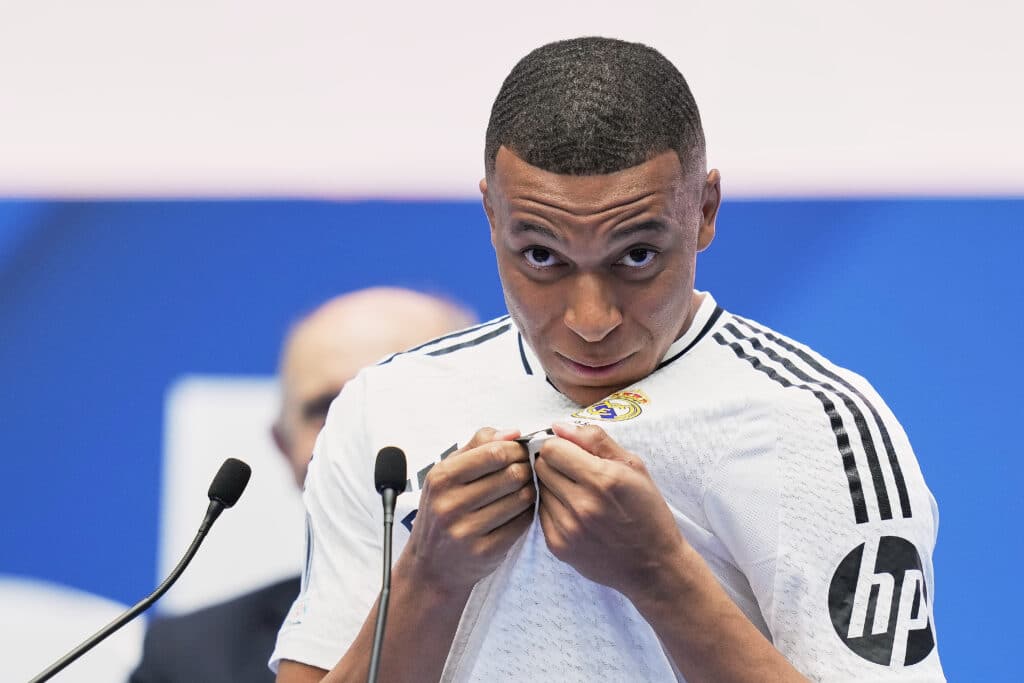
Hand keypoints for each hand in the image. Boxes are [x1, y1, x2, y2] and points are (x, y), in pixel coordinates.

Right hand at [401, 427, 535, 594]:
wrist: (431, 567)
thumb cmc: (443, 510)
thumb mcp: (447, 474)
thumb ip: (478, 445)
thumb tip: (514, 431)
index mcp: (442, 478)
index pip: (494, 452)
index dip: (516, 449)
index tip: (521, 452)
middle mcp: (450, 504)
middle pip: (512, 474)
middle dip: (526, 469)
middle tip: (527, 471)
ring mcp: (466, 530)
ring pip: (521, 498)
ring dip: (530, 491)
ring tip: (523, 490)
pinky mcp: (485, 551)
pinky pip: (522, 523)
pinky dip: (527, 513)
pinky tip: (520, 511)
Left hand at [535, 422, 686, 599]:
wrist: (653, 565)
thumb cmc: (647, 511)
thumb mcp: (633, 466)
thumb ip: (594, 440)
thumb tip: (558, 426)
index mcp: (603, 479)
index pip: (551, 449)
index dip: (560, 445)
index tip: (570, 451)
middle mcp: (582, 504)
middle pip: (541, 467)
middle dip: (554, 464)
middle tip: (575, 472)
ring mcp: (568, 528)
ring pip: (539, 490)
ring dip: (553, 487)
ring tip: (578, 495)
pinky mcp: (558, 546)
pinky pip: (541, 514)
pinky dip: (554, 509)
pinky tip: (575, 514)